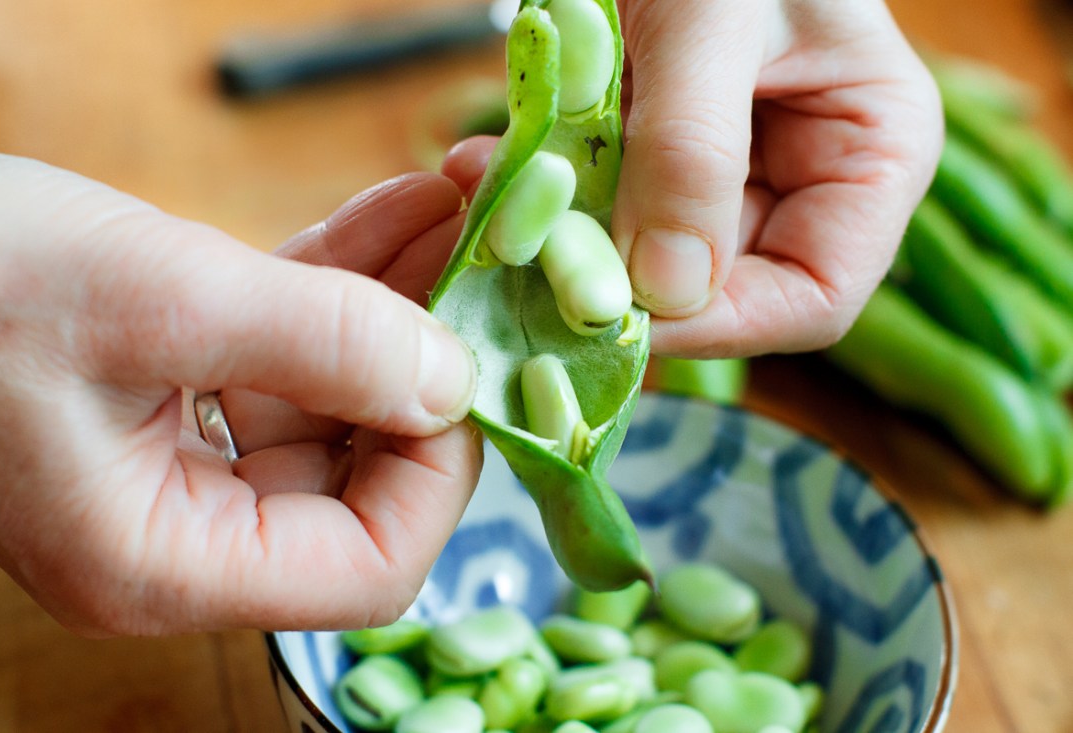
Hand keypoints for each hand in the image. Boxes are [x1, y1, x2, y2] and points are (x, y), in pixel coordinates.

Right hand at [0, 150, 479, 635]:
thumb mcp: (159, 302)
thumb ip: (320, 343)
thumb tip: (453, 377)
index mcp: (165, 561)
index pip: (368, 568)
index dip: (440, 473)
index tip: (467, 365)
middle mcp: (181, 531)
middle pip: (362, 476)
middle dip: (429, 363)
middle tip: (484, 260)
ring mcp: (179, 464)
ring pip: (334, 402)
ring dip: (397, 306)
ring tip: (452, 214)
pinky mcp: (174, 396)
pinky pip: (288, 356)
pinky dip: (341, 289)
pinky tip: (395, 217)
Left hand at [446, 0, 941, 357]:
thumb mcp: (714, 20)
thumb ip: (693, 149)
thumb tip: (664, 290)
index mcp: (870, 158)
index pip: (813, 300)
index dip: (719, 325)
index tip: (615, 312)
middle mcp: (803, 181)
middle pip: (716, 289)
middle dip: (616, 278)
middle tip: (525, 253)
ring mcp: (726, 173)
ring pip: (642, 256)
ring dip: (563, 239)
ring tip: (489, 189)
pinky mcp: (656, 155)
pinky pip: (601, 205)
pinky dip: (546, 194)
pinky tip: (488, 162)